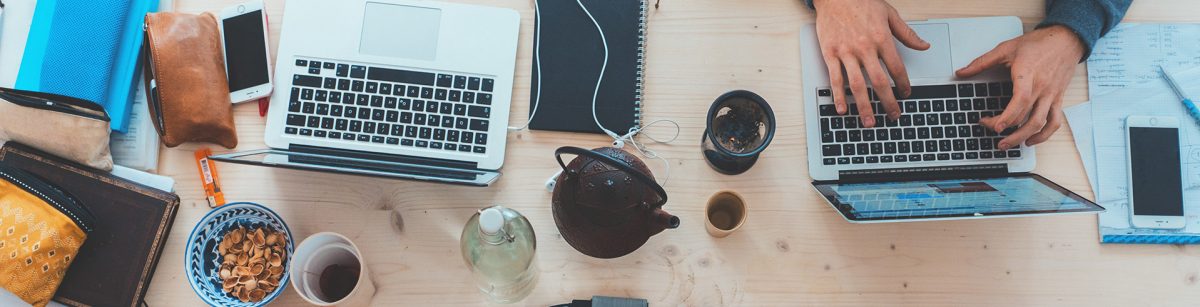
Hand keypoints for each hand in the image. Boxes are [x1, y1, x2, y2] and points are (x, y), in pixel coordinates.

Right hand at [813, 0, 929, 127]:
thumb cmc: (861, 1)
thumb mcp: (889, 14)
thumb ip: (907, 33)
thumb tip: (924, 46)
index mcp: (881, 38)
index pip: (896, 67)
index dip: (903, 84)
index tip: (906, 93)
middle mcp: (864, 47)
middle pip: (879, 81)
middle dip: (888, 101)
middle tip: (893, 115)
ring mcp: (845, 52)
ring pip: (857, 85)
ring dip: (864, 106)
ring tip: (869, 121)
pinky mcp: (830, 53)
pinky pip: (835, 78)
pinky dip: (838, 96)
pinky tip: (842, 109)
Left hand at [956, 25, 1084, 149]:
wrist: (1065, 39)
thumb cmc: (1038, 44)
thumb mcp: (1006, 48)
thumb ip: (982, 62)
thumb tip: (961, 72)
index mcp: (1028, 75)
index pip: (1020, 100)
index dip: (1008, 116)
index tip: (995, 126)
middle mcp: (1042, 88)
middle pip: (1027, 117)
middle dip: (1008, 130)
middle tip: (991, 132)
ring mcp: (1051, 95)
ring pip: (1041, 123)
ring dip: (1024, 137)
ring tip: (1007, 144)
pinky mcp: (1058, 99)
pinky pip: (1055, 121)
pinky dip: (1044, 135)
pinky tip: (1031, 140)